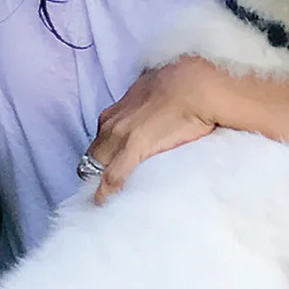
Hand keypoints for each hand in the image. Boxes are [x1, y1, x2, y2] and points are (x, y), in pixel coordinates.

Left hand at [86, 57, 220, 202]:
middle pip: (92, 155)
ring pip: (95, 166)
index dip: (100, 157)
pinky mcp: (134, 148)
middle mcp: (112, 123)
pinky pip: (112, 176)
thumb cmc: (182, 86)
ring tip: (103, 200)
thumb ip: (146, 105)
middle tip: (102, 189)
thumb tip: (155, 108)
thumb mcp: (153, 92)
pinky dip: (106, 191)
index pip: (99, 140)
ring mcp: (120, 136)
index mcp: (117, 112)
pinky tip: (104, 203)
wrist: (196, 85)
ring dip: (97, 182)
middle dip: (93, 172)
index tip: (103, 170)